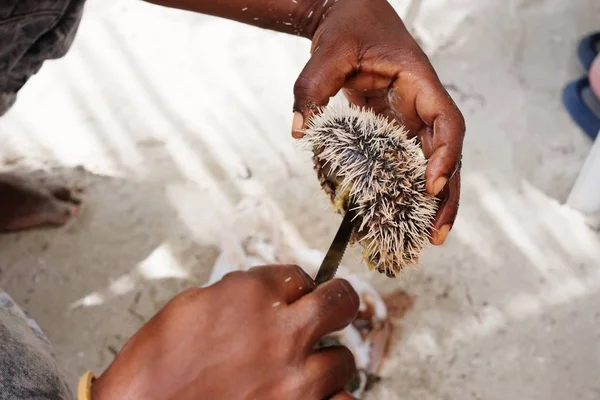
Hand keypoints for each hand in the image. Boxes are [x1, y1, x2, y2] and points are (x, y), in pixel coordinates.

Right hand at [91, 265, 359, 399]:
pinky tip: (315, 397)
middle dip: (337, 304)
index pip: (300, 276)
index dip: (297, 288)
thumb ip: (238, 296)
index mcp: (252, 295)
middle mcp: (282, 332)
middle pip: (341, 301)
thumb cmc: (156, 367)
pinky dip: (332, 399)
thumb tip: (265, 294)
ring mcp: (296, 378)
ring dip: (328, 362)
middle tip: (329, 314)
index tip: (294, 297)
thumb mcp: (192, 307)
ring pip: (345, 358)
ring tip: (307, 370)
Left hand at [291, 0, 464, 244]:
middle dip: (447, 194)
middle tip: (437, 234)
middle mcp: (421, 102)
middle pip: (447, 152)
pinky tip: (399, 212)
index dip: (446, 154)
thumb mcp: (328, 51)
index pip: (446, 120)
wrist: (348, 13)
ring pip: (430, 161)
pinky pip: (406, 159)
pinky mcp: (394, 125)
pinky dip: (406, 186)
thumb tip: (299, 130)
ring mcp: (410, 116)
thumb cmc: (348, 24)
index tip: (433, 185)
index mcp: (419, 81)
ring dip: (432, 199)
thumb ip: (312, 87)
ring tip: (427, 236)